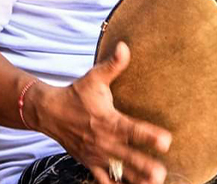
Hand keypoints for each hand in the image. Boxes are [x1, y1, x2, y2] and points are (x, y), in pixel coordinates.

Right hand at [33, 42, 171, 183]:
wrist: (49, 112)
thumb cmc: (76, 93)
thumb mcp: (94, 77)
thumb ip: (113, 65)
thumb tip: (125, 46)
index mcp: (107, 120)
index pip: (132, 129)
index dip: (149, 136)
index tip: (166, 141)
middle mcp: (103, 141)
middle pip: (127, 156)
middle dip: (144, 166)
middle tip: (161, 174)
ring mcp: (96, 155)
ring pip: (117, 172)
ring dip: (134, 179)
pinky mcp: (90, 164)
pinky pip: (102, 180)